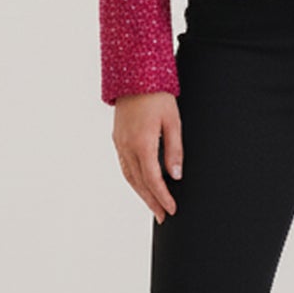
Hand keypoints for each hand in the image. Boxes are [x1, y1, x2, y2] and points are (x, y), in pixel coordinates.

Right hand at [112, 93, 182, 221]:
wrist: (135, 76)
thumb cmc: (158, 96)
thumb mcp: (173, 122)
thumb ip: (174, 150)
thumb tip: (176, 175)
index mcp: (142, 143)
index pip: (153, 179)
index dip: (163, 196)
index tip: (172, 209)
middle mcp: (127, 146)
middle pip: (139, 182)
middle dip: (152, 201)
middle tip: (163, 216)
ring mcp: (119, 143)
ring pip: (129, 176)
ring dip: (141, 193)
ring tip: (153, 206)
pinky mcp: (117, 139)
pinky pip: (124, 165)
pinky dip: (133, 180)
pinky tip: (141, 185)